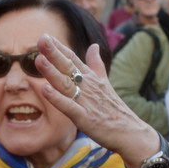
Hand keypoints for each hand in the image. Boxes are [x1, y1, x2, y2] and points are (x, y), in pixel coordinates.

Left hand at [35, 32, 168, 167]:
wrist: (130, 132)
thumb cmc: (114, 109)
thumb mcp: (105, 83)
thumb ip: (96, 64)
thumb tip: (94, 45)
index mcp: (91, 79)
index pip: (73, 59)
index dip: (60, 48)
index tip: (45, 35)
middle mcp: (88, 87)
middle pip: (68, 67)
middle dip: (54, 53)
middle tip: (41, 39)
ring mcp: (86, 102)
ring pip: (66, 84)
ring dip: (52, 72)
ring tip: (38, 59)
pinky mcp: (85, 118)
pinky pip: (69, 107)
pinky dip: (57, 99)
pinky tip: (45, 90)